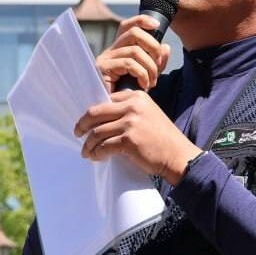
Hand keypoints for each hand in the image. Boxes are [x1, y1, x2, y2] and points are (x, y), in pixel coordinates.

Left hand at [74, 89, 203, 185]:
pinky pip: (104, 146)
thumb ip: (129, 111)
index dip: (94, 113)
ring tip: (87, 151)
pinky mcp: (128, 140)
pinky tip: (96, 157)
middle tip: (78, 133)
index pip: (106, 100)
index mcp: (137, 97)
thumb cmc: (163, 139)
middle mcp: (133, 106)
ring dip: (88, 144)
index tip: (88, 122)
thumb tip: (103, 119)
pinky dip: (97, 153)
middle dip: (83, 124)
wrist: (178, 155)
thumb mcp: (148, 114)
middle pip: (96, 112)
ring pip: (97, 131)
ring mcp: (130, 122)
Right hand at [95, 15, 171, 91]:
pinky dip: (142, 73)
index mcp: (119, 50)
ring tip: (152, 82)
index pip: (128, 25)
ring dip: (150, 66)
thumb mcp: (148, 77)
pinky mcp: (101, 70)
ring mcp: (104, 60)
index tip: (158, 25)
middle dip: (153, 46)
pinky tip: (144, 85)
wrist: (115, 117)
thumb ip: (157, 62)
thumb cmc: (129, 97)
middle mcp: (110, 51)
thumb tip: (166, 47)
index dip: (142, 20)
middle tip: (158, 65)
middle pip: (133, 32)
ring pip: (134, 50)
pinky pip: (128, 63)